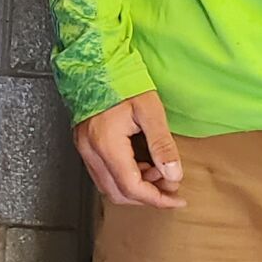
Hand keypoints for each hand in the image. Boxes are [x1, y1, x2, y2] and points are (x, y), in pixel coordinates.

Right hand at [74, 89, 183, 208]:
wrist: (95, 63)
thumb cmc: (122, 80)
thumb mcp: (150, 110)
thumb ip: (162, 145)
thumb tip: (173, 175)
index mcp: (107, 144)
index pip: (132, 187)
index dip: (157, 199)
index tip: (176, 199)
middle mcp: (91, 150)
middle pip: (118, 193)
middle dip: (147, 196)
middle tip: (169, 185)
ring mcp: (84, 148)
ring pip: (108, 187)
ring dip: (135, 188)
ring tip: (156, 171)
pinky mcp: (84, 144)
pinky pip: (102, 174)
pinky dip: (123, 177)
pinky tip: (140, 163)